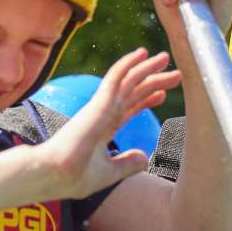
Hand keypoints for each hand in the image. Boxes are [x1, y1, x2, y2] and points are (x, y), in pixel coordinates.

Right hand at [36, 46, 180, 198]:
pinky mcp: (99, 103)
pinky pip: (115, 77)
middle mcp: (102, 114)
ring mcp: (100, 107)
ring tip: (165, 57)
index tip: (161, 96)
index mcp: (102, 129)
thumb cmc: (75, 176)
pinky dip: (128, 64)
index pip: (128, 109)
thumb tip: (145, 157)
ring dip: (146, 68)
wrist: (57, 175)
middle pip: (132, 92)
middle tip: (174, 74)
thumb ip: (127, 164)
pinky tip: (142, 53)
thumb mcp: (110, 172)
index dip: (145, 100)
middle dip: (153, 82)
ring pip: (127, 81)